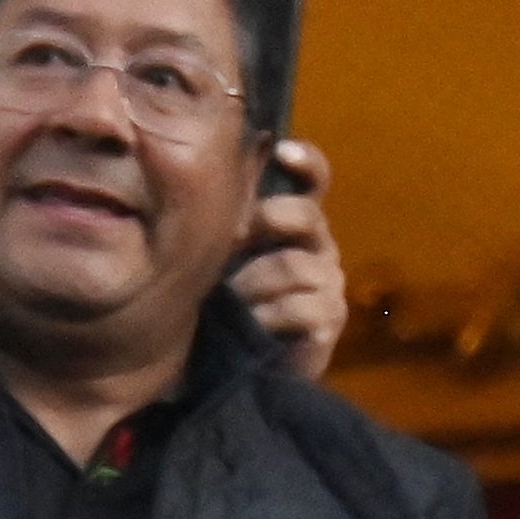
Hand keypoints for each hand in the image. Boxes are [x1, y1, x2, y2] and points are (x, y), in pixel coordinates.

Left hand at [231, 139, 346, 379]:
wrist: (242, 368)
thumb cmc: (229, 303)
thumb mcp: (220, 255)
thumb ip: (221, 217)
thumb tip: (190, 169)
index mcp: (294, 222)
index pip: (314, 179)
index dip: (305, 161)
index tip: (281, 150)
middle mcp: (318, 245)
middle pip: (308, 214)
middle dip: (273, 218)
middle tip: (238, 235)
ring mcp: (329, 283)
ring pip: (295, 264)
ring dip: (254, 283)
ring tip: (233, 301)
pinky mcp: (330, 320)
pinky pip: (301, 306)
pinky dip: (267, 315)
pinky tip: (253, 326)